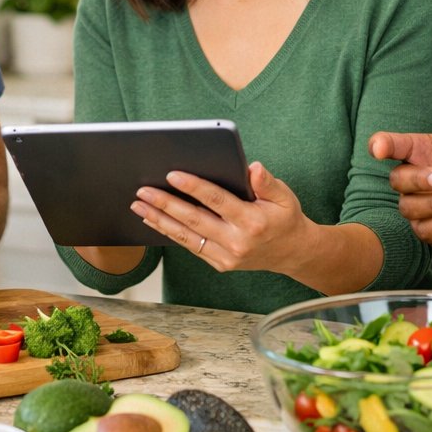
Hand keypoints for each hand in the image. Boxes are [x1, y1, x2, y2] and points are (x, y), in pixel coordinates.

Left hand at [131, 161, 313, 273]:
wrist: (292, 253)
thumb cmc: (285, 218)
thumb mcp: (284, 197)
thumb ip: (267, 182)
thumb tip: (253, 167)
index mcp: (253, 222)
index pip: (217, 201)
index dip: (194, 187)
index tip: (172, 174)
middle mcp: (237, 242)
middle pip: (194, 220)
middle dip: (165, 204)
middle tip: (143, 191)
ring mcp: (227, 257)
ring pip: (186, 237)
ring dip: (160, 220)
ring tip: (139, 206)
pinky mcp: (220, 264)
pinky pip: (191, 247)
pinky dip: (170, 233)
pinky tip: (155, 220)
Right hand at [368, 70, 431, 249]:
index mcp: (422, 150)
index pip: (392, 145)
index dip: (382, 145)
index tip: (379, 147)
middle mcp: (416, 177)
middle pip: (397, 180)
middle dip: (419, 180)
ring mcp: (421, 205)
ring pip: (409, 208)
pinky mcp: (431, 229)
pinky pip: (424, 230)